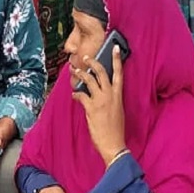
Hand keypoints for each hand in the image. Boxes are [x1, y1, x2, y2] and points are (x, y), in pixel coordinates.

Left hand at [71, 49, 126, 165]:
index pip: (119, 73)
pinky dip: (76, 94)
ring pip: (89, 80)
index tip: (115, 48)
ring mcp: (100, 101)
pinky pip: (81, 95)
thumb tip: (101, 93)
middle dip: (92, 62)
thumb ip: (110, 99)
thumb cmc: (116, 129)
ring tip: (74, 70)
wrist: (113, 143)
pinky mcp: (91, 108)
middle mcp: (110, 95)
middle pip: (101, 72)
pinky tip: (74, 95)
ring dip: (80, 74)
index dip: (117, 59)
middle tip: (86, 57)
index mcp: (118, 95)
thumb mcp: (117, 111)